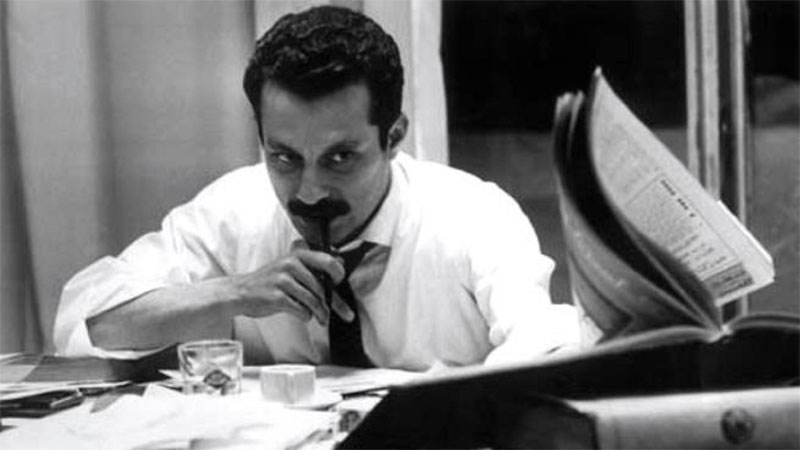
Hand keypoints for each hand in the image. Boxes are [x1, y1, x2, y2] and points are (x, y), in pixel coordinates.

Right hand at [230, 249, 354, 324]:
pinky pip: (301, 310)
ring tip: (320, 318)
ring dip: (319, 313)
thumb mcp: (290, 266)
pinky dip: (305, 315)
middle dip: (332, 303)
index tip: (338, 284)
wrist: (241, 292)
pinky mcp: (276, 297)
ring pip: (313, 300)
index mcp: (297, 254)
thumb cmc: (270, 280)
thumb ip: (314, 266)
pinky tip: (302, 314)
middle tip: (335, 312)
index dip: (338, 274)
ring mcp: (283, 280)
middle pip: (321, 287)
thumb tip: (341, 263)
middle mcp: (290, 264)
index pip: (328, 261)